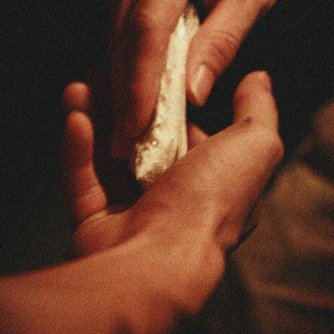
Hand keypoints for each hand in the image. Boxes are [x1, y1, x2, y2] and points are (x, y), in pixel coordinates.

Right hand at [62, 71, 282, 308]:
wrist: (158, 259)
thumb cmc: (209, 204)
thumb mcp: (253, 146)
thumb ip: (257, 111)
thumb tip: (259, 80)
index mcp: (213, 186)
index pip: (190, 135)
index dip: (172, 105)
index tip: (153, 75)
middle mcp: (174, 202)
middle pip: (143, 142)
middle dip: (123, 107)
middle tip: (105, 75)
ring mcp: (132, 214)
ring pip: (107, 157)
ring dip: (94, 119)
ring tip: (81, 87)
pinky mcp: (96, 224)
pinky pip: (83, 179)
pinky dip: (78, 148)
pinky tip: (75, 117)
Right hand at [110, 0, 295, 157]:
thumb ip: (222, 39)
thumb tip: (192, 92)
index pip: (146, 31)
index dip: (139, 86)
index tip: (135, 130)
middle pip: (121, 34)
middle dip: (123, 92)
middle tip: (126, 144)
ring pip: (114, 27)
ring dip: (121, 75)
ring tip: (129, 125)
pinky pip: (118, 15)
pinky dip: (127, 51)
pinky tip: (136, 82)